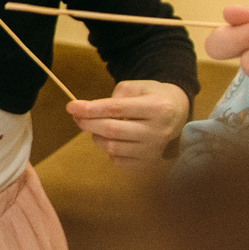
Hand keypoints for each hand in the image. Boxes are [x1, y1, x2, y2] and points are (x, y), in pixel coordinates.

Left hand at [64, 79, 190, 169]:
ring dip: (96, 136)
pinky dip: (108, 149)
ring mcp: (154, 150)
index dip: (90, 109)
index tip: (71, 106)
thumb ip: (115, 95)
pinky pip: (118, 160)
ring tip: (96, 126)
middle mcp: (158, 131)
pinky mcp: (149, 163)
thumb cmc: (152, 97)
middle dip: (88, 123)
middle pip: (112, 130)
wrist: (177, 113)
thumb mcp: (138, 86)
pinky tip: (112, 139)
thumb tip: (90, 112)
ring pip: (112, 147)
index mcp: (157, 108)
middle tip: (77, 116)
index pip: (116, 109)